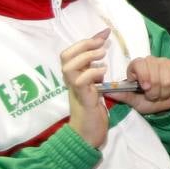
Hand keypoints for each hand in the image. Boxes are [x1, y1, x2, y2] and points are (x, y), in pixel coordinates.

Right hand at [61, 29, 110, 148]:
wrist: (87, 136)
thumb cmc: (92, 112)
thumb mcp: (95, 86)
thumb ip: (94, 72)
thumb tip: (100, 54)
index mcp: (75, 77)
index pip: (71, 53)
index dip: (87, 40)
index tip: (104, 32)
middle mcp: (71, 82)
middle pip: (65, 56)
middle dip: (83, 44)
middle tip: (101, 42)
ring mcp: (75, 91)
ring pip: (69, 67)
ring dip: (87, 56)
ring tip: (103, 54)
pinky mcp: (82, 100)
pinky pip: (80, 82)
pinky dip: (92, 73)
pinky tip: (103, 73)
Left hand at [115, 55, 169, 114]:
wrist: (164, 103)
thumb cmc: (146, 100)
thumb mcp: (133, 101)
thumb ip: (124, 95)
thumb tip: (108, 92)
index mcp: (138, 66)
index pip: (139, 64)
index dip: (143, 75)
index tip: (145, 87)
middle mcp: (152, 60)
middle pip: (154, 71)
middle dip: (154, 89)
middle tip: (152, 96)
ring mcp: (166, 62)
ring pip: (166, 78)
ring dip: (164, 92)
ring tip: (161, 95)